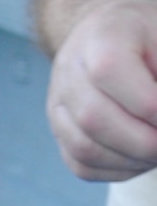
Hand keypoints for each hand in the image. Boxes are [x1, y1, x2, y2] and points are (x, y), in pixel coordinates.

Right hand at [47, 5, 156, 179]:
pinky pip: (83, 165)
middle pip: (93, 118)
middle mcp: (69, 70)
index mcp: (100, 36)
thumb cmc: (150, 38)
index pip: (110, 71)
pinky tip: (141, 157)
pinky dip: (117, 170)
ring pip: (85, 149)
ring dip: (131, 159)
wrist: (115, 35)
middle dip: (144, 141)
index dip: (150, 104)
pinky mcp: (61, 131)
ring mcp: (59, 104)